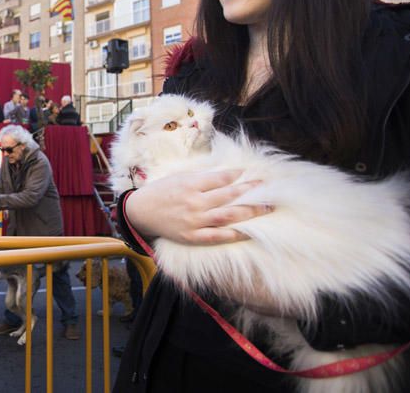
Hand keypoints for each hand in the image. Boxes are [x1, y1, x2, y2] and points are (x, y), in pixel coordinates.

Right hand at [125, 170, 271, 244]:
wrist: (140, 212)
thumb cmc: (161, 191)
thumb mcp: (179, 176)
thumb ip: (202, 176)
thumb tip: (227, 173)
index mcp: (190, 184)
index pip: (220, 179)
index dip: (237, 176)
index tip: (251, 174)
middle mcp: (194, 202)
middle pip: (228, 196)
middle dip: (250, 192)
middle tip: (268, 189)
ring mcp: (194, 221)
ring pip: (227, 216)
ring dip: (249, 212)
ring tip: (266, 208)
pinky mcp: (191, 236)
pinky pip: (216, 236)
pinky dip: (234, 234)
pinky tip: (249, 232)